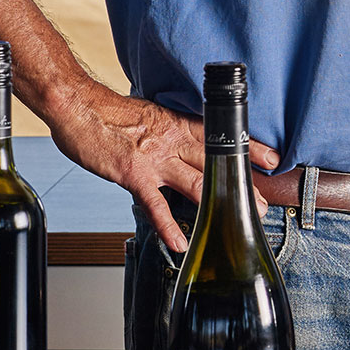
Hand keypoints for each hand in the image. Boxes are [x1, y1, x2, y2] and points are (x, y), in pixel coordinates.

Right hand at [50, 80, 278, 255]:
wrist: (77, 107)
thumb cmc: (108, 112)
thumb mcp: (149, 114)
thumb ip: (167, 131)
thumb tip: (180, 143)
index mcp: (177, 123)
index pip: (220, 136)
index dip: (248, 147)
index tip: (271, 159)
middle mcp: (172, 141)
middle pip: (216, 163)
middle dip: (241, 184)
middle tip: (261, 203)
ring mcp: (155, 159)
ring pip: (196, 184)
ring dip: (217, 205)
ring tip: (235, 221)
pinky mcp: (134, 175)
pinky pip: (156, 206)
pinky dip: (170, 227)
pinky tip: (181, 242)